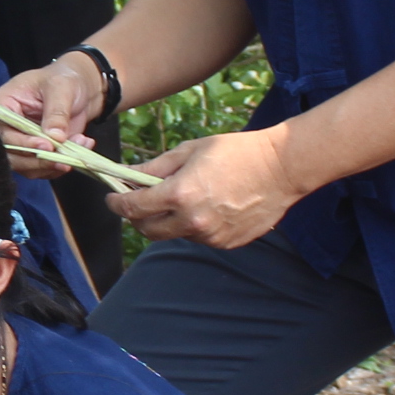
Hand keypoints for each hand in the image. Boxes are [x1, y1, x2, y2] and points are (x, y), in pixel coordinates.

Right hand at [0, 55, 100, 180]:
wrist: (80, 86)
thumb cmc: (63, 78)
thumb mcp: (60, 88)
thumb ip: (56, 112)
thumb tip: (54, 136)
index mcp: (2, 105)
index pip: (3, 133)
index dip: (23, 143)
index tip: (47, 145)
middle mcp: (7, 127)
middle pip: (12, 155)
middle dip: (38, 160)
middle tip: (62, 160)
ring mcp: (22, 142)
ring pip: (28, 166)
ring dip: (54, 163)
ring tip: (79, 144)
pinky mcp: (37, 153)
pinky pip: (44, 168)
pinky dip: (63, 164)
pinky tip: (81, 146)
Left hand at [106, 128, 301, 249]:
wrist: (282, 168)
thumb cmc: (236, 152)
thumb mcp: (190, 151)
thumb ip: (155, 168)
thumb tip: (128, 177)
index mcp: (180, 194)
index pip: (133, 207)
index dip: (117, 202)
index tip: (112, 197)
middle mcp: (192, 221)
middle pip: (147, 230)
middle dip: (136, 216)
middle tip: (138, 201)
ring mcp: (210, 236)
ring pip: (174, 234)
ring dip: (168, 220)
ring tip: (182, 198)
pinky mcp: (225, 243)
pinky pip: (197, 237)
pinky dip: (192, 225)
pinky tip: (207, 206)